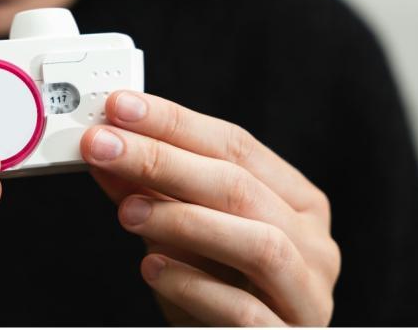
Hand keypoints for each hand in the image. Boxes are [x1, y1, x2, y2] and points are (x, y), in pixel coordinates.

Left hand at [80, 91, 339, 326]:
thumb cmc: (217, 290)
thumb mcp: (182, 234)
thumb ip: (150, 191)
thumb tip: (105, 146)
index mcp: (296, 201)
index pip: (235, 145)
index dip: (174, 122)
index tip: (119, 107)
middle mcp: (313, 243)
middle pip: (241, 186)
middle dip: (163, 160)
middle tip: (103, 146)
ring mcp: (308, 294)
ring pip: (259, 244)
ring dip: (183, 220)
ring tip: (125, 212)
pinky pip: (243, 309)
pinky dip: (192, 285)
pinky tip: (151, 268)